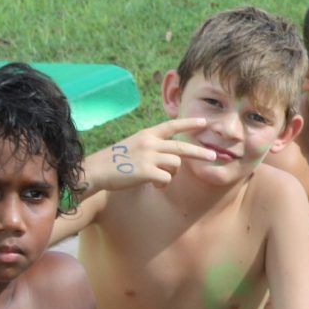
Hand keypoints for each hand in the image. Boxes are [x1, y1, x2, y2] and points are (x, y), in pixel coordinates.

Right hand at [85, 118, 217, 192]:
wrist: (95, 171)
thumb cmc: (114, 162)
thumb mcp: (133, 146)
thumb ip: (152, 146)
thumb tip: (171, 156)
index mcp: (147, 134)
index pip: (172, 125)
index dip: (189, 124)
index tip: (204, 123)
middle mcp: (150, 142)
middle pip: (182, 147)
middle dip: (200, 152)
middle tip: (213, 156)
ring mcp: (148, 156)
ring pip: (175, 164)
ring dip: (171, 174)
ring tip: (157, 178)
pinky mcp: (146, 171)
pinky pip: (166, 179)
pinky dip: (162, 185)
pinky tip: (152, 185)